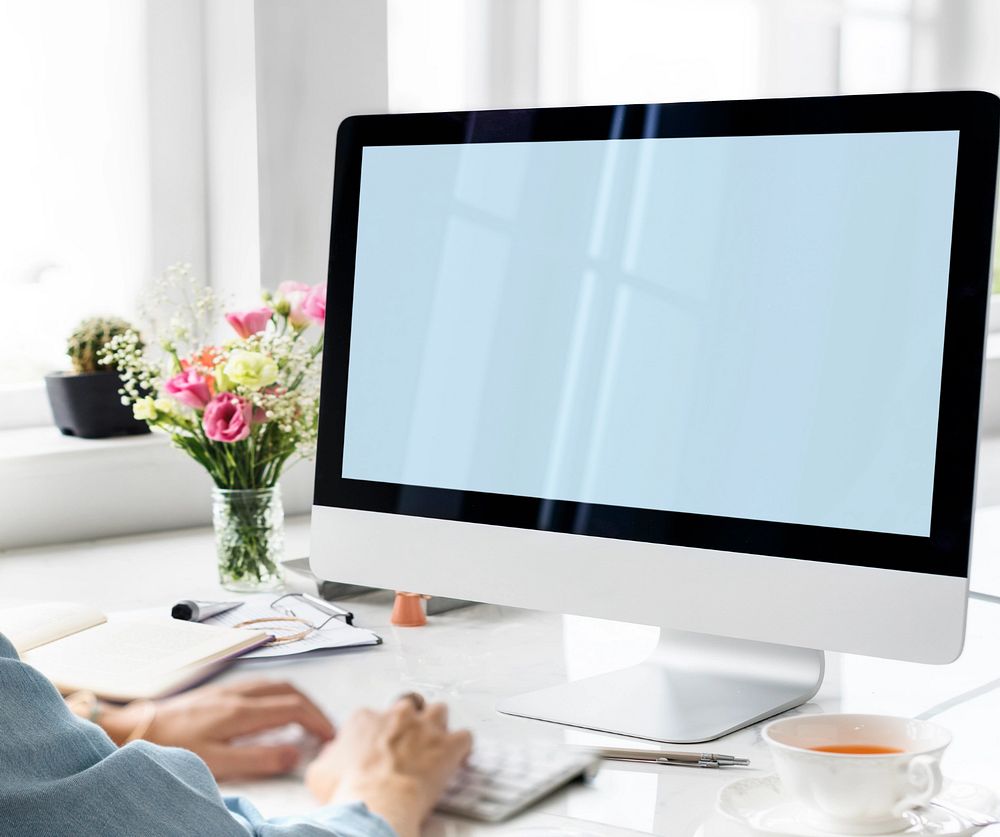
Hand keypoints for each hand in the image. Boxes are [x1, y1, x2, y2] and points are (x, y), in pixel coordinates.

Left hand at [102, 680, 334, 780]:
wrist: (135, 728)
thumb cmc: (171, 747)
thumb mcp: (216, 762)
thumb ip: (258, 758)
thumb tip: (295, 753)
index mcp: (242, 711)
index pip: (294, 708)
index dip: (317, 721)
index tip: (329, 737)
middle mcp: (240, 694)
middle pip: (291, 691)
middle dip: (314, 708)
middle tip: (325, 728)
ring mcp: (229, 689)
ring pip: (277, 685)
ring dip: (298, 699)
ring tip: (307, 719)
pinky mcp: (219, 692)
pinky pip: (261, 685)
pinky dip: (280, 695)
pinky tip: (275, 709)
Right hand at [305, 696, 471, 836]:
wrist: (376, 804)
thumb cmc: (349, 791)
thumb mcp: (320, 772)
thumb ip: (329, 755)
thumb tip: (331, 754)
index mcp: (366, 718)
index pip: (374, 715)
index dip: (379, 732)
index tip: (379, 748)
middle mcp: (397, 715)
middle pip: (409, 705)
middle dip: (410, 720)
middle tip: (408, 743)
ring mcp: (425, 727)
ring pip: (439, 710)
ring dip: (438, 725)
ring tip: (435, 744)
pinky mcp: (448, 745)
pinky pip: (464, 737)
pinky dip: (462, 748)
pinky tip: (458, 758)